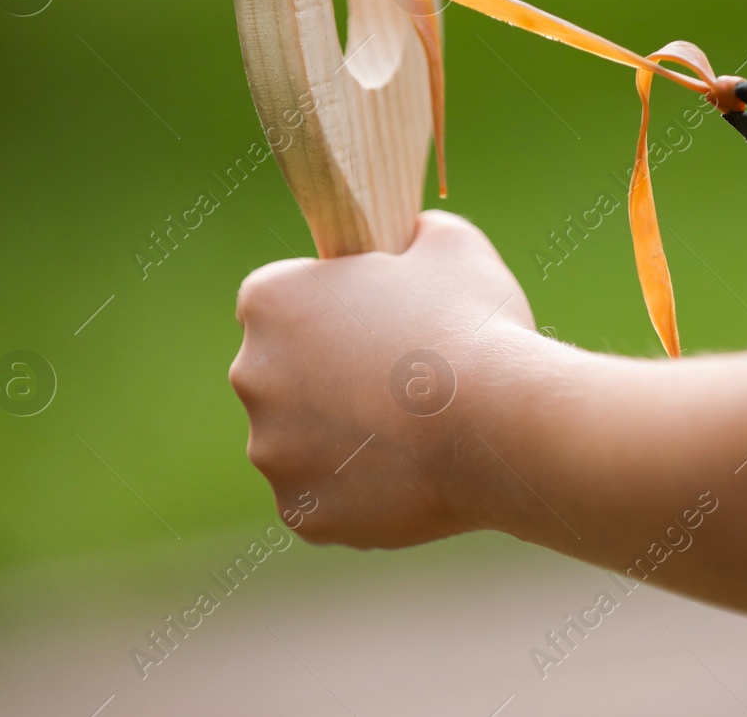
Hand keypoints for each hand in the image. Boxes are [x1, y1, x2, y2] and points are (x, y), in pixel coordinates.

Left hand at [229, 210, 534, 547]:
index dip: (332, 308)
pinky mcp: (303, 512)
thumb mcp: (450, 243)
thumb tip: (410, 237)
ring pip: (303, 440)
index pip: (282, 300)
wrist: (495, 428)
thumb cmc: (470, 326)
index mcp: (271, 300)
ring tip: (417, 430)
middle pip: (285, 373)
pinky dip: (361, 489)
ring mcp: (272, 451)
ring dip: (345, 435)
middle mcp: (251, 374)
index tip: (377, 320)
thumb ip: (412, 234)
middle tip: (401, 379)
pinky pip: (327, 496)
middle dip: (331, 376)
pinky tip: (412, 472)